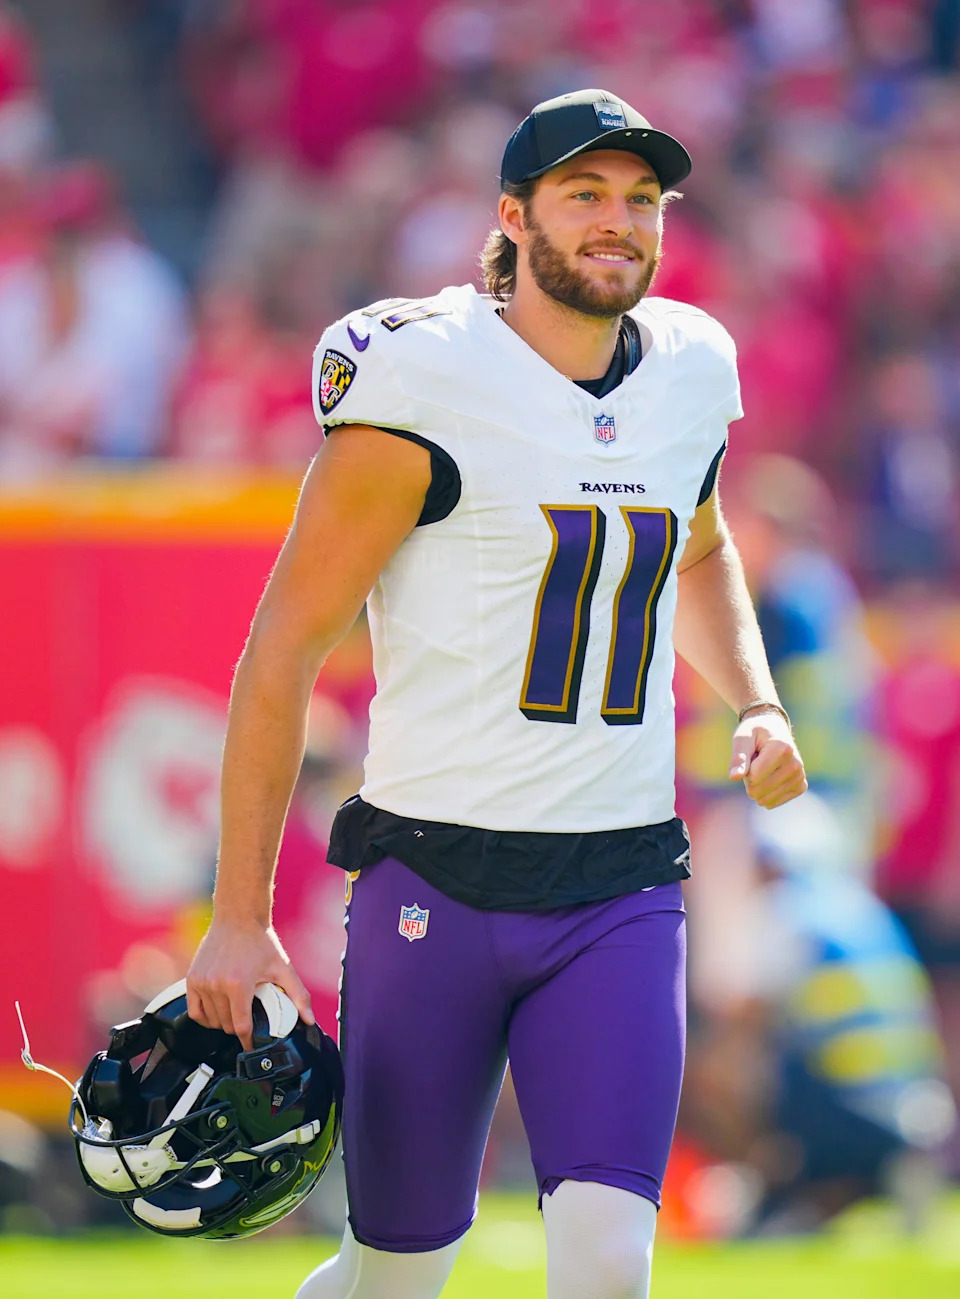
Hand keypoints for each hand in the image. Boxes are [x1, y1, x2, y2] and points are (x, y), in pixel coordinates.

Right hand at [186, 919, 313, 1051]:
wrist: (238, 917)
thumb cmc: (260, 942)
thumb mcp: (283, 967)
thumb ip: (299, 995)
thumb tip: (310, 1019)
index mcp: (238, 985)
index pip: (242, 1026)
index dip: (249, 1040)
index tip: (253, 1045)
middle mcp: (216, 985)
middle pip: (226, 1025)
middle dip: (239, 1028)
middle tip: (249, 1022)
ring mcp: (202, 982)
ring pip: (212, 1020)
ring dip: (223, 1023)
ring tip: (236, 1015)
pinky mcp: (192, 979)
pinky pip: (194, 1011)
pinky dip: (205, 1017)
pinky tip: (216, 1015)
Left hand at [728, 711, 806, 809]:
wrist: (774, 729)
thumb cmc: (755, 732)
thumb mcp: (742, 738)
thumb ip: (738, 757)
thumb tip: (734, 777)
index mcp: (783, 749)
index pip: (753, 777)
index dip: (745, 769)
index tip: (751, 755)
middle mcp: (795, 765)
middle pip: (757, 791)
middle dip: (749, 779)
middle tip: (756, 762)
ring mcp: (800, 777)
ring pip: (764, 800)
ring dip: (757, 786)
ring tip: (764, 768)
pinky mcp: (800, 787)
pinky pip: (772, 803)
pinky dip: (765, 793)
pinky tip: (771, 776)